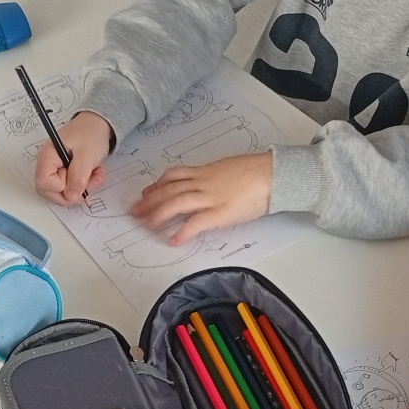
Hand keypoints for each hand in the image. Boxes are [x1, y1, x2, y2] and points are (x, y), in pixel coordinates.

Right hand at [33, 111, 110, 205]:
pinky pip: (67, 188)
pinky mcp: (62, 171)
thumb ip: (78, 177)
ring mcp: (54, 168)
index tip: (78, 177)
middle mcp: (46, 163)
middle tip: (89, 183)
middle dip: (71, 193)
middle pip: (48, 191)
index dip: (62, 186)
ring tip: (94, 176)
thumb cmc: (91, 133)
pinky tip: (92, 175)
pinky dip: (82, 186)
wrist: (98, 123)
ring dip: (80, 190)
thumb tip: (70, 197)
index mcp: (47, 155)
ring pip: (59, 192)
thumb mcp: (87, 156)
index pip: (44, 182)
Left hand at [130, 151, 272, 244]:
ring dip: (159, 214)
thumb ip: (214, 176)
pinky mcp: (221, 213)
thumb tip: (208, 183)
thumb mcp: (229, 168)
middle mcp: (203, 183)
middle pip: (169, 190)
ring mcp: (211, 197)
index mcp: (206, 172)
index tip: (146, 193)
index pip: (174, 176)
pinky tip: (174, 240)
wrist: (273, 174)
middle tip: (136, 211)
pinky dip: (183, 232)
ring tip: (147, 224)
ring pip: (176, 203)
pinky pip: (196, 223)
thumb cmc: (256, 171)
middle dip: (150, 201)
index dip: (157, 185)